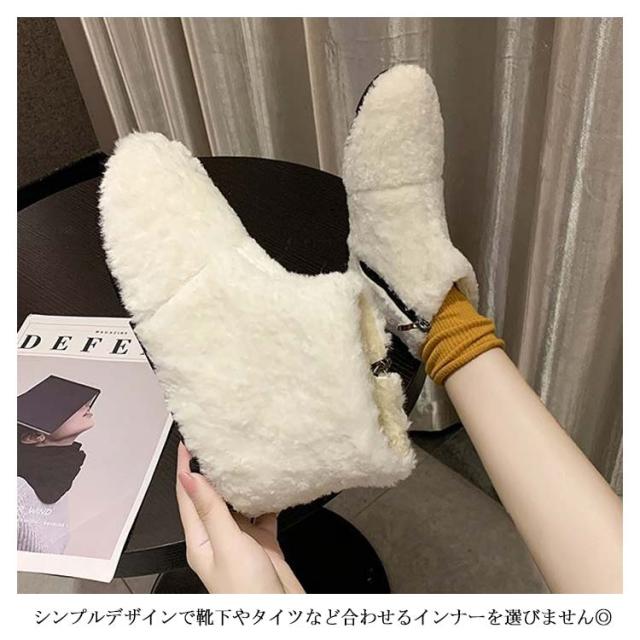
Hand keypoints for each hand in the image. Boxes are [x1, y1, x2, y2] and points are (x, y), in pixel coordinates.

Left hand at [175, 441, 304, 592]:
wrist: (278, 618)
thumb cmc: (245, 593)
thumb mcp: (226, 546)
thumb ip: (211, 511)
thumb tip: (190, 478)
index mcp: (200, 539)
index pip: (187, 496)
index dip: (186, 468)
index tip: (188, 442)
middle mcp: (218, 537)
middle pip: (211, 496)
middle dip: (212, 468)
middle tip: (217, 441)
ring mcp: (241, 540)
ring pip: (237, 502)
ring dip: (239, 481)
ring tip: (243, 455)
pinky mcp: (263, 543)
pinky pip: (263, 513)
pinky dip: (266, 497)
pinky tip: (272, 483)